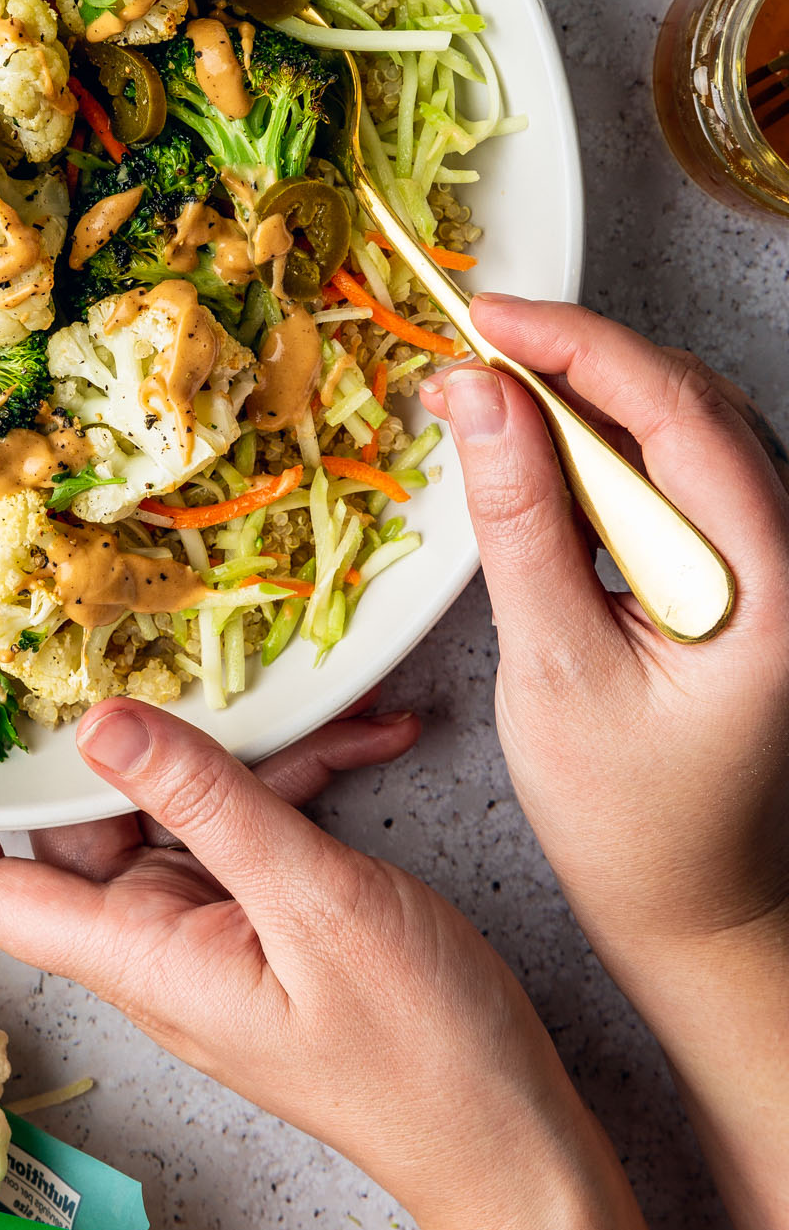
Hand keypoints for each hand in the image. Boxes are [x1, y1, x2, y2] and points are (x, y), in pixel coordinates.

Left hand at [0, 700, 758, 1229]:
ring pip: (182, 801)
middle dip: (120, 726)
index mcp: (136, 951)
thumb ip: (208, 803)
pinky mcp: (268, 913)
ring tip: (321, 688)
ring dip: (246, 744)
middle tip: (149, 629)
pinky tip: (371, 736)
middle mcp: (154, 937)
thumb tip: (101, 723)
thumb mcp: (312, 901)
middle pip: (86, 815)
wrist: (505, 1138)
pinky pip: (249, 823)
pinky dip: (299, 777)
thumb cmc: (414, 1046)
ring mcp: (210, 924)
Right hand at [423, 295, 788, 1229]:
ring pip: (687, 429)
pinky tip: (544, 452)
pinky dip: (610, 446)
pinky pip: (681, 475)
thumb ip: (518, 523)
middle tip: (470, 351)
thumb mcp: (555, 668)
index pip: (675, 412)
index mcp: (768, 583)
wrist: (697, 910)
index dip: (576, 345)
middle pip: (689, 403)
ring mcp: (773, 564)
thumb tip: (474, 396)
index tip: (484, 318)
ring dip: (591, 396)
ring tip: (492, 392)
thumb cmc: (631, 820)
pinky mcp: (743, 575)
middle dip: (577, 359)